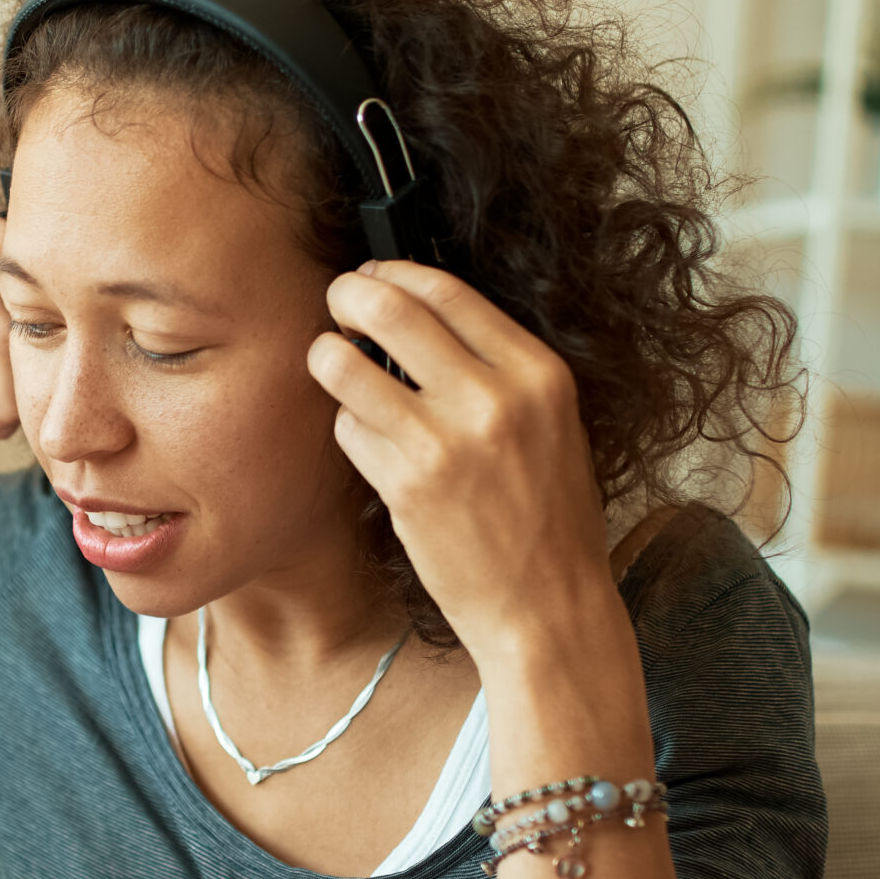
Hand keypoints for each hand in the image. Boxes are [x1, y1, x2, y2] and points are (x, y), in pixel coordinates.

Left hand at [308, 260, 614, 652]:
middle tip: (337, 304)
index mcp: (539, 374)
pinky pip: (348, 429)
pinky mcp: (404, 486)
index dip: (395, 273)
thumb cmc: (548, 518)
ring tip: (333, 362)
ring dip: (328, 357)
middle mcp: (494, 398)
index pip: (447, 291)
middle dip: (348, 296)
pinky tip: (368, 442)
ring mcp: (445, 443)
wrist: (547, 605)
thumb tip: (424, 317)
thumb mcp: (552, 424)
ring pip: (348, 366)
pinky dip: (348, 427)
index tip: (374, 276)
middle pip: (390, 309)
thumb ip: (497, 370)